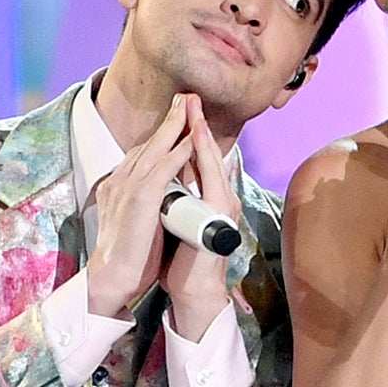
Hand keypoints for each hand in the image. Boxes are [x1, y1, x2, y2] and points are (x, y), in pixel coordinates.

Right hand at [85, 94, 197, 319]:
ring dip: (176, 125)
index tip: (178, 117)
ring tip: (192, 106)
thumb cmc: (129, 255)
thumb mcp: (137, 219)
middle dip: (170, 119)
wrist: (112, 279)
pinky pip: (164, 167)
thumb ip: (149, 201)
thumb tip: (167, 193)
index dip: (162, 134)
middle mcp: (120, 180)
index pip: (143, 152)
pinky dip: (179, 151)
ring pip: (156, 148)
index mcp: (118, 185)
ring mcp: (128, 187)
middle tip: (185, 97)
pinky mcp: (140, 198)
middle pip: (149, 142)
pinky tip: (192, 138)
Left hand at [163, 95, 238, 340]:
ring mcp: (223, 203)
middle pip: (208, 152)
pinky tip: (196, 138)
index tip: (182, 109)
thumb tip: (164, 177)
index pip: (199, 158)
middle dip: (197, 123)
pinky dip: (203, 154)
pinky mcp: (220, 212)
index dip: (191, 132)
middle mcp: (221, 196)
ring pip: (212, 159)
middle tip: (189, 97)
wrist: (194, 289)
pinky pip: (212, 176)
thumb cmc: (184, 258)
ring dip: (201, 132)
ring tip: (192, 109)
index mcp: (210, 197)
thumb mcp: (178, 219)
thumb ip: (177, 197)